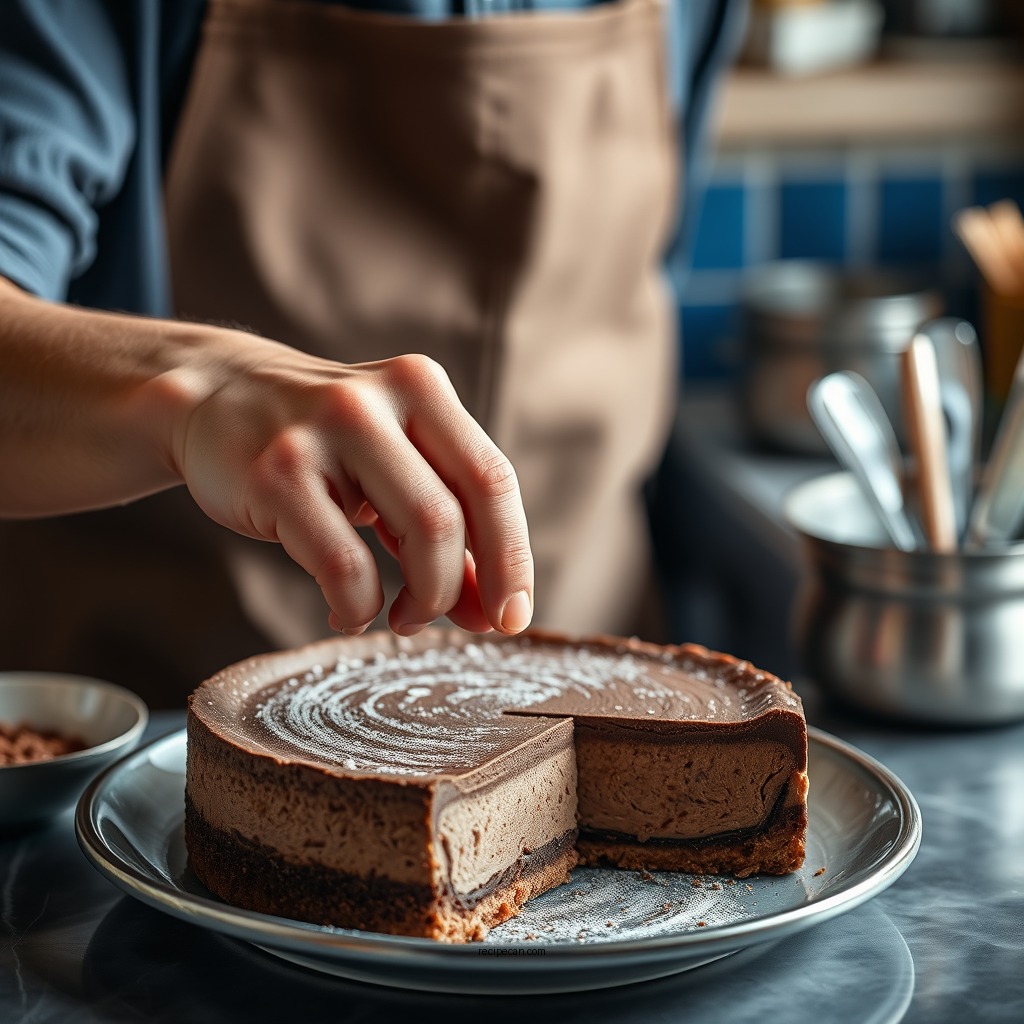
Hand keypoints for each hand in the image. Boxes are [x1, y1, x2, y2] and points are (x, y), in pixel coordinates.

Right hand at [176, 343, 533, 636]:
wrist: (214, 399)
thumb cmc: (323, 447)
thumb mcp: (393, 468)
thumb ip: (445, 527)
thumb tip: (490, 613)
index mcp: (422, 388)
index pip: (493, 480)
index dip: (514, 558)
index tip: (512, 617)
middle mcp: (379, 400)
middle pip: (459, 513)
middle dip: (467, 586)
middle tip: (460, 622)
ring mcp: (325, 432)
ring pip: (419, 532)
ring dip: (424, 598)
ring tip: (403, 617)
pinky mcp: (276, 473)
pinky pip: (343, 566)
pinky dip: (356, 606)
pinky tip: (347, 612)